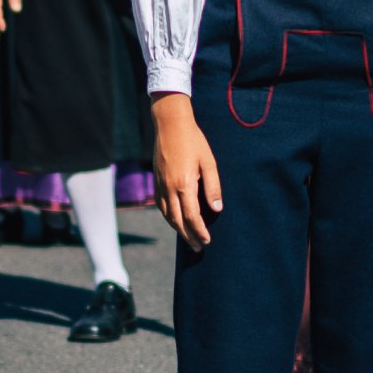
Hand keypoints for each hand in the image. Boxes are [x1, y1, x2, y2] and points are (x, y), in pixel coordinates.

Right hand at [151, 94, 222, 250]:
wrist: (170, 124)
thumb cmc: (193, 141)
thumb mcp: (209, 162)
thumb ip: (213, 187)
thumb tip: (216, 209)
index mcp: (184, 184)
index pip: (192, 217)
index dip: (199, 231)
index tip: (207, 241)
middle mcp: (169, 188)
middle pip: (178, 221)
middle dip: (188, 236)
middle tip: (198, 248)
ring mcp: (160, 185)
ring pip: (167, 215)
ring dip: (177, 229)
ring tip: (188, 238)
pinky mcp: (156, 181)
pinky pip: (160, 206)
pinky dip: (168, 217)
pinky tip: (175, 220)